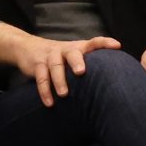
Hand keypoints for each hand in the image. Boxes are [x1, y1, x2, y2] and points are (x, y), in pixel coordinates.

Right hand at [0, 23, 122, 107]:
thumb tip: (116, 81)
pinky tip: (49, 103)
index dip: (105, 43)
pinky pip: (40, 77)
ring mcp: (50, 56)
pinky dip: (44, 91)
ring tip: (64, 94)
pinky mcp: (37, 64)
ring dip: (59, 80)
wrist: (28, 47)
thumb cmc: (62, 57)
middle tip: (81, 72)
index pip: (94, 42)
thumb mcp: (75, 55)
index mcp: (78, 48)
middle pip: (72, 53)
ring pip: (55, 66)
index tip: (117, 46)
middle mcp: (65, 50)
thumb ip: (91, 62)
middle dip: (77, 62)